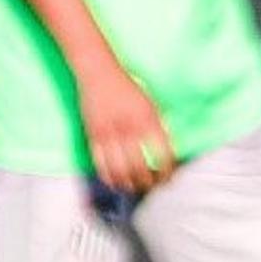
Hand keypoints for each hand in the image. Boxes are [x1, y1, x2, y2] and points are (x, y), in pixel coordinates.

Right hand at [79, 66, 176, 193]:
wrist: (99, 74)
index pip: (163, 155)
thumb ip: (157, 128)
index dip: (167, 172)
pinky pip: (101, 163)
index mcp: (149, 121)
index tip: (167, 179)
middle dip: (147, 182)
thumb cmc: (127, 88)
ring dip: (127, 183)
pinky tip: (113, 181)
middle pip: (141, 167)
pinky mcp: (93, 136)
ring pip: (120, 170)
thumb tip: (164, 152)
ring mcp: (110, 134)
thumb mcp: (150, 105)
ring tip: (132, 187)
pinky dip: (108, 176)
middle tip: (150, 187)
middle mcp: (130, 129)